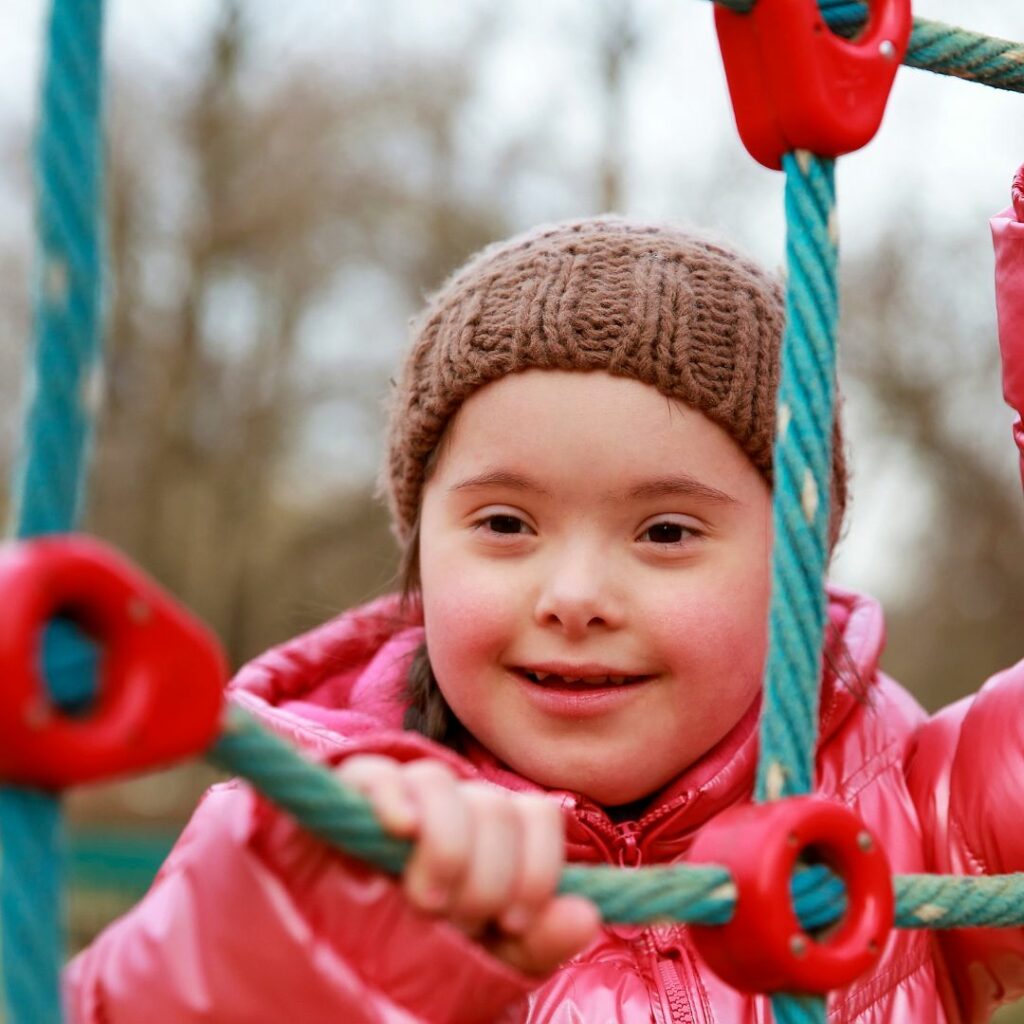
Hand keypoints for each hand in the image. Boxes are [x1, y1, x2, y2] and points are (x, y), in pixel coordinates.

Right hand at [336, 755, 600, 975]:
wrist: (338, 960)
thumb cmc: (421, 953)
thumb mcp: (486, 957)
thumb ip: (537, 940)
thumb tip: (585, 915)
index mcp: (493, 834)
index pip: (537, 815)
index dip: (537, 867)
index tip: (514, 920)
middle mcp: (453, 804)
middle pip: (493, 806)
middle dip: (487, 875)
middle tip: (460, 920)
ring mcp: (400, 795)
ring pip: (439, 783)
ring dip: (445, 847)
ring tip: (426, 902)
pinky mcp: (347, 796)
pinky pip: (375, 772)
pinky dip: (392, 795)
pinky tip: (400, 828)